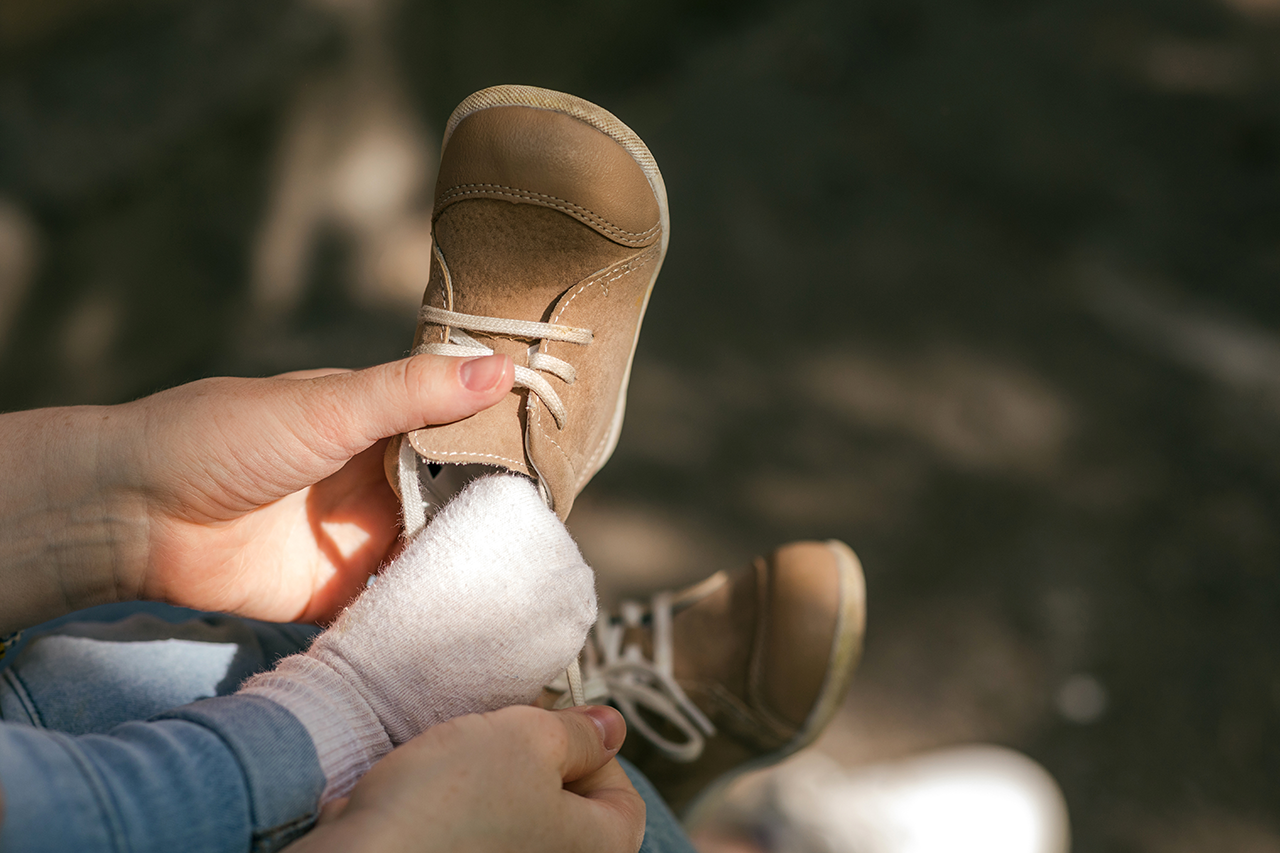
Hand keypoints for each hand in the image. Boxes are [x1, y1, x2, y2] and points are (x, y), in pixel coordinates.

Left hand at [0, 354, 512, 630]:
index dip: (509, 446)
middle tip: (557, 533)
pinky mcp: (343, 593)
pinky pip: (402, 603)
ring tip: (534, 580)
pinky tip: (479, 619)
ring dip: (473, 564)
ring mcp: (364, 538)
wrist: (133, 514)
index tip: (564, 460)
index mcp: (383, 423)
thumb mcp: (329, 404)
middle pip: (461, 497)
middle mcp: (382, 480)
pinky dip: (433, 609)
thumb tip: (506, 366)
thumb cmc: (224, 436)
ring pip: (438, 551)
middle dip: (501, 514)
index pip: (465, 431)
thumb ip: (414, 392)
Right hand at [286, 705, 645, 852]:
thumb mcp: (530, 739)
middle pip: (567, 809)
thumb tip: (611, 728)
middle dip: (536, 760)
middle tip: (503, 730)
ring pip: (514, 819)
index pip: (624, 800)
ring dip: (492, 781)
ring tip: (460, 756)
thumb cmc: (454, 802)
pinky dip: (453, 811)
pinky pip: (468, 836)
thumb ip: (578, 733)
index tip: (553, 724)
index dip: (593, 751)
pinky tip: (427, 789)